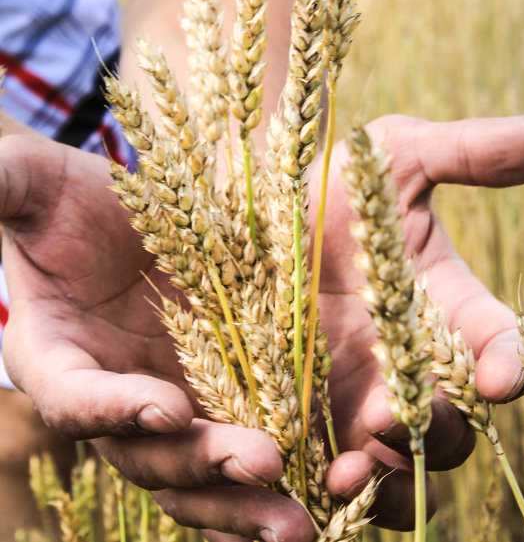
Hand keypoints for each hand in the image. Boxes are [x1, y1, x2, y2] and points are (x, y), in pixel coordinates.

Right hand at [0, 134, 314, 541]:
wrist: (122, 208)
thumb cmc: (67, 195)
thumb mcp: (31, 183)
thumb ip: (1, 186)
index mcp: (55, 356)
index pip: (74, 399)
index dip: (113, 410)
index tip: (168, 408)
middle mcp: (108, 394)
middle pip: (145, 453)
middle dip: (201, 463)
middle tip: (266, 464)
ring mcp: (162, 399)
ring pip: (195, 470)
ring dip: (243, 500)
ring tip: (301, 520)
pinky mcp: (212, 391)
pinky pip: (238, 442)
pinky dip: (270, 474)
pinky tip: (324, 484)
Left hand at [311, 114, 523, 529]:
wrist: (247, 205)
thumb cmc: (330, 178)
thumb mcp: (398, 154)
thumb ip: (475, 152)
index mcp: (444, 308)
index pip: (497, 346)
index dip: (507, 364)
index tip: (499, 374)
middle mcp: (410, 363)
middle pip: (452, 423)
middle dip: (439, 428)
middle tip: (398, 414)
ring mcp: (358, 398)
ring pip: (400, 467)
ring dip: (390, 475)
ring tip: (356, 461)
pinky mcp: (308, 422)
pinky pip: (334, 479)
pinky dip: (337, 492)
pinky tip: (316, 482)